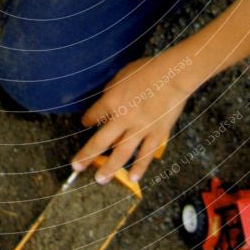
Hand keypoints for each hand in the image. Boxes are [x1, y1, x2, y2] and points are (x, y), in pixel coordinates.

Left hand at [71, 54, 191, 183]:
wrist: (172, 76)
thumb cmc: (148, 70)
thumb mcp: (122, 74)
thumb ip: (112, 89)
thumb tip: (107, 98)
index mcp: (112, 101)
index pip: (94, 115)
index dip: (87, 120)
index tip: (85, 123)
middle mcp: (122, 119)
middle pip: (101, 141)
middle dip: (87, 155)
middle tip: (77, 167)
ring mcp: (140, 129)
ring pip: (121, 154)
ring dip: (109, 168)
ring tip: (100, 179)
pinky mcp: (156, 134)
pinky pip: (146, 154)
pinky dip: (140, 167)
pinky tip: (133, 178)